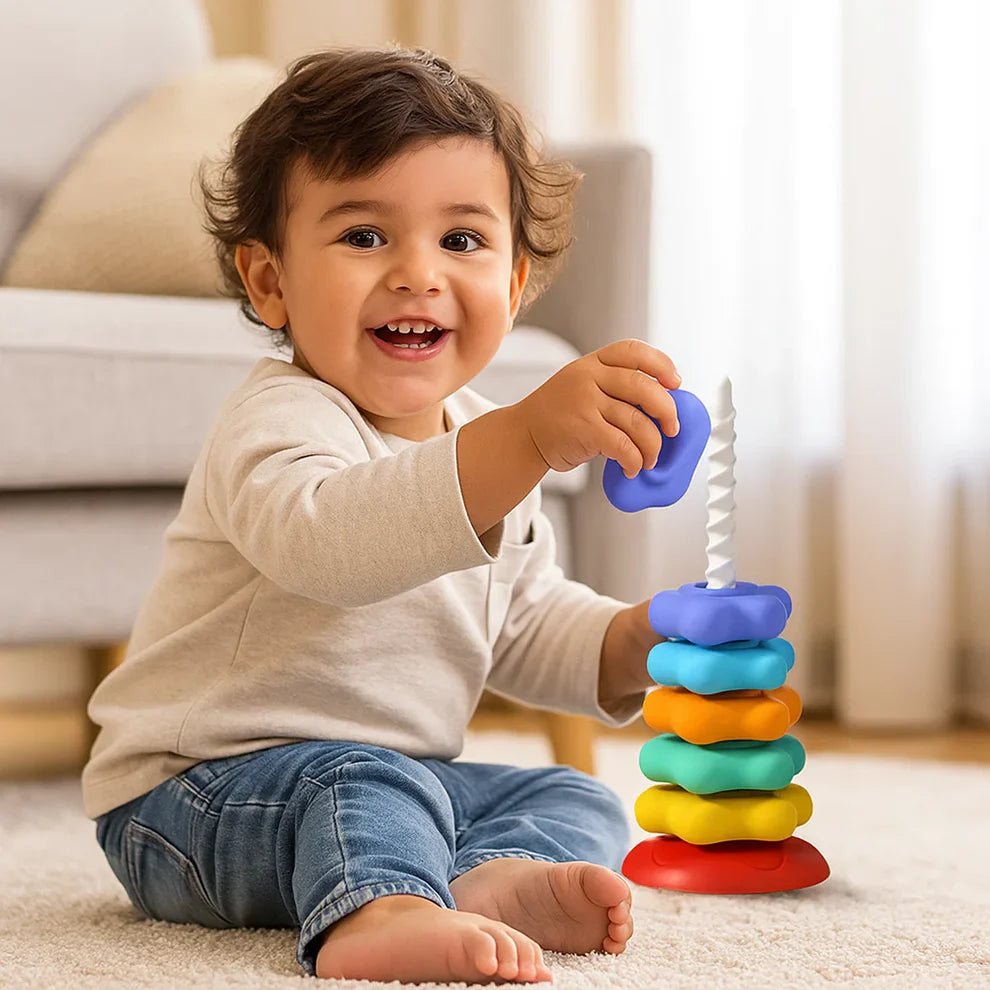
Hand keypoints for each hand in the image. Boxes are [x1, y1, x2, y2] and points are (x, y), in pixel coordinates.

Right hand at [513, 339, 681, 478]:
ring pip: (637, 422)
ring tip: (650, 458)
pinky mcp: (583, 429)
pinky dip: (634, 460)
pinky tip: (632, 467)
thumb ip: (615, 388)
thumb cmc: (559, 416)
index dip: (661, 364)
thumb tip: (661, 407)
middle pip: (644, 387)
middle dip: (667, 411)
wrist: (522, 436)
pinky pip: (622, 445)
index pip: (633, 351)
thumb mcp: (582, 387)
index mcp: (592, 363)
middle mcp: (588, 377)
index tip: (676, 383)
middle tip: (672, 429)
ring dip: (652, 445)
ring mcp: (584, 402)